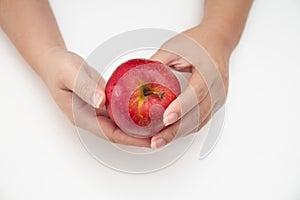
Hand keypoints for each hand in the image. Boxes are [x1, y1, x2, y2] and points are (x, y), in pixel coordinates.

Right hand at [38, 47, 150, 146]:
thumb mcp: (70, 74)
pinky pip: (120, 111)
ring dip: (138, 126)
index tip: (149, 141)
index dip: (130, 139)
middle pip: (119, 132)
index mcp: (82, 117)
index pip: (110, 134)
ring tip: (157, 124)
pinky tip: (145, 108)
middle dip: (139, 136)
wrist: (55, 63)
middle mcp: (91, 118)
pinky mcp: (102, 102)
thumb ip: (85, 87)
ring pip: (120, 123)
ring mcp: (97, 111)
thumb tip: (102, 102)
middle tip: (161, 134)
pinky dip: (132, 112)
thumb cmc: (59, 68)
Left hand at [150, 25, 230, 148]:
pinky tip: (171, 133)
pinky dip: (186, 129)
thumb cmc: (198, 41)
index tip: (166, 119)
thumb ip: (157, 62)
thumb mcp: (175, 47)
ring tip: (159, 141)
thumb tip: (136, 79)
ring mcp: (219, 97)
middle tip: (156, 140)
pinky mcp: (216, 102)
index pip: (197, 92)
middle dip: (176, 130)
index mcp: (209, 70)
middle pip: (199, 114)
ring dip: (180, 134)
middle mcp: (217, 87)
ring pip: (200, 122)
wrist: (219, 40)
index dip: (182, 107)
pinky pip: (201, 120)